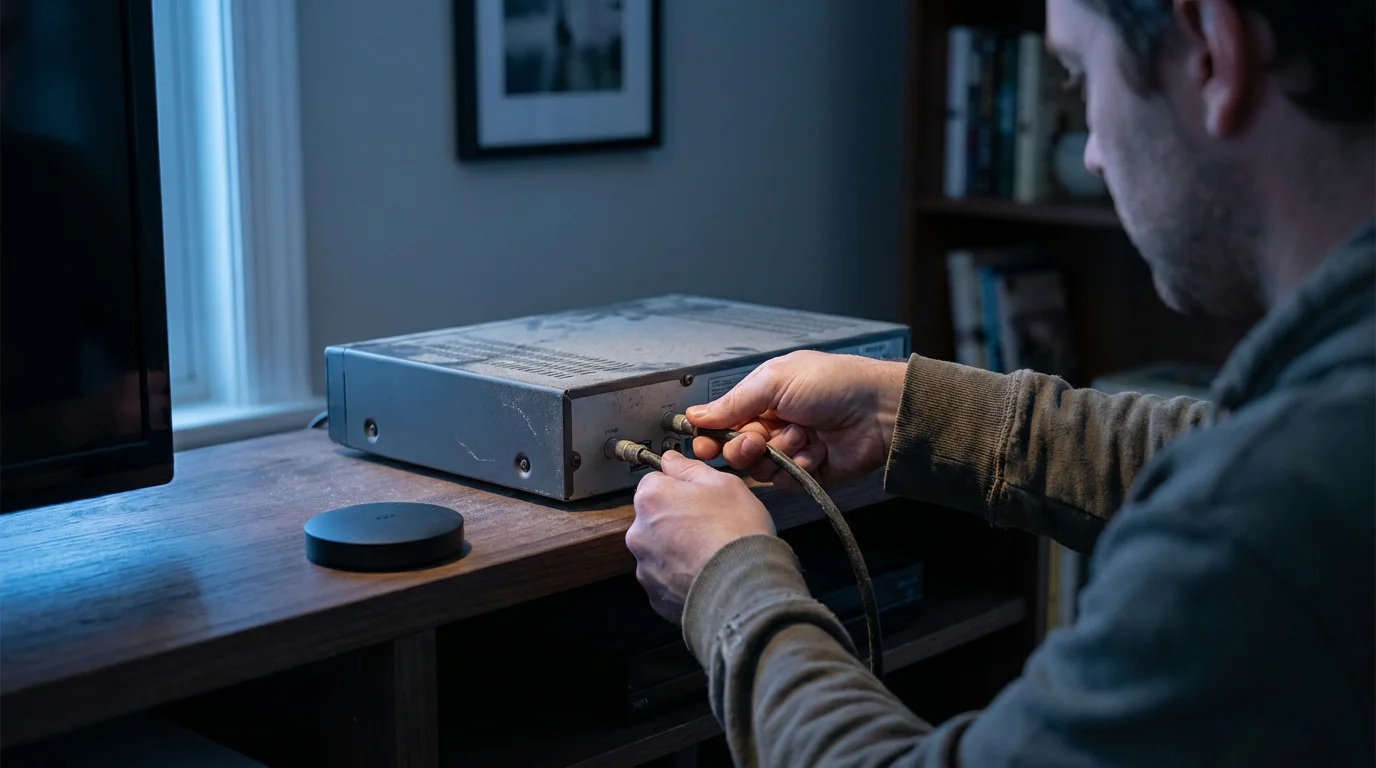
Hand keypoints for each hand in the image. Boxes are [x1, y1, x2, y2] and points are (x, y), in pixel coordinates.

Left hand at [627, 451, 775, 622]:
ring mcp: (645, 567)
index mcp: (651, 498)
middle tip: (709, 526)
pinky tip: (705, 574)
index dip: (680, 489)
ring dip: (677, 550)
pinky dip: (681, 577)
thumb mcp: (723, 484)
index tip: (699, 498)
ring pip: (659, 550)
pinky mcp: (656, 595)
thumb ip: (690, 469)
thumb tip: (670, 460)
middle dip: (676, 520)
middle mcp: (639, 532)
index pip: (654, 482)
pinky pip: (665, 580)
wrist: (745, 586)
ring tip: (710, 553)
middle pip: (654, 518)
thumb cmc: (736, 531)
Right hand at [687, 350, 907, 490]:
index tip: (703, 445)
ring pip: (760, 469)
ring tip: (801, 436)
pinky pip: (785, 482)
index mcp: (763, 398)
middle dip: (744, 447)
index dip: (710, 435)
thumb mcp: (775, 380)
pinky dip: (798, 467)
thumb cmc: (834, 382)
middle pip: (737, 450)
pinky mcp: (808, 472)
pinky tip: (816, 451)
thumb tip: (695, 414)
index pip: (723, 422)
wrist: (879, 410)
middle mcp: (775, 424)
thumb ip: (732, 401)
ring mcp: (792, 449)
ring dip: (778, 454)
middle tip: (757, 439)